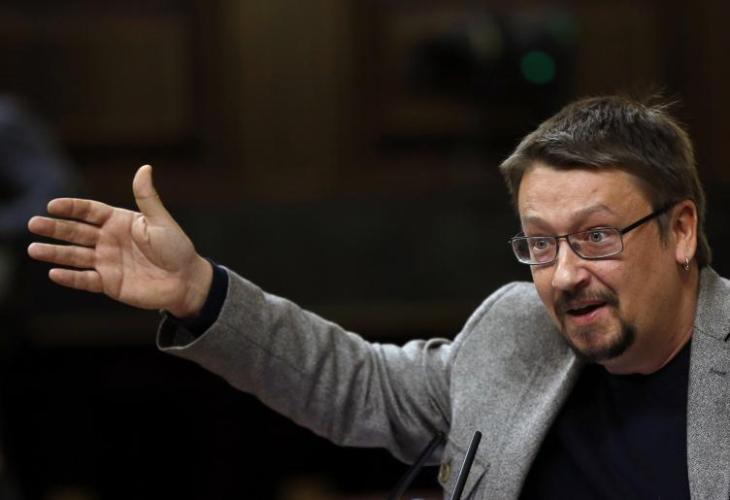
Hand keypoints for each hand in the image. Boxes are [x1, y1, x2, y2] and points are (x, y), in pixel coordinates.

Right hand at [27, 165, 212, 317]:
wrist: (186, 280)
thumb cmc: (176, 248)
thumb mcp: (161, 221)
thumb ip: (147, 197)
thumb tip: (144, 168)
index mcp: (119, 222)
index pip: (89, 211)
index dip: (71, 208)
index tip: (52, 205)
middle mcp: (109, 240)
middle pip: (76, 232)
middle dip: (55, 228)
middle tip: (33, 224)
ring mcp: (107, 262)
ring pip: (75, 256)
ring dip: (55, 253)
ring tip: (34, 249)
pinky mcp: (109, 283)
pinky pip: (85, 279)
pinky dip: (70, 277)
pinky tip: (54, 273)